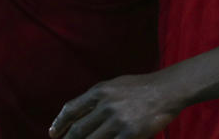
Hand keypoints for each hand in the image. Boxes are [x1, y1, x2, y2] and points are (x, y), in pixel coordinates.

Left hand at [49, 73, 177, 138]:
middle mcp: (105, 105)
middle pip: (78, 130)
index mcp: (100, 91)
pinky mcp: (130, 134)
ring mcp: (117, 121)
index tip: (53, 133)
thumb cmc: (139, 87)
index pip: (71, 109)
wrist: (165, 91)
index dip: (59, 123)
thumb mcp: (114, 85)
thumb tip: (79, 114)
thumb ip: (97, 98)